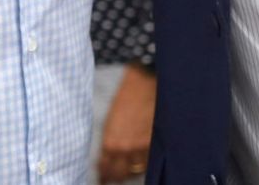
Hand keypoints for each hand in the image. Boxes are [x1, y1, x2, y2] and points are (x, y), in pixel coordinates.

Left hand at [97, 63, 154, 182]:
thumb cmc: (126, 98)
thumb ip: (110, 141)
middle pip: (119, 175)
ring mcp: (141, 147)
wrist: (145, 83)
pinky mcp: (155, 143)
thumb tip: (108, 157)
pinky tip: (140, 163)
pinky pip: (147, 162)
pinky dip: (143, 164)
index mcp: (109, 142)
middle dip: (115, 177)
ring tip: (127, 172)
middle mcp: (124, 148)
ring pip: (135, 171)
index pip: (105, 169)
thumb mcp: (111, 120)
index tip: (103, 178)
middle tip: (113, 178)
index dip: (104, 175)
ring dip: (130, 172)